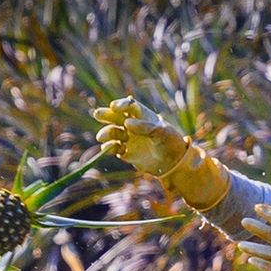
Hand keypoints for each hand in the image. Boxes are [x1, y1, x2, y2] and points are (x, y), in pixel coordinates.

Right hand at [93, 95, 230, 210]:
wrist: (173, 164)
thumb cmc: (170, 143)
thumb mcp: (161, 133)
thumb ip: (144, 127)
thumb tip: (126, 124)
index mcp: (144, 116)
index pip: (130, 106)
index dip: (121, 105)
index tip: (114, 107)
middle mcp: (134, 126)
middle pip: (117, 117)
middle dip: (107, 115)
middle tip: (97, 114)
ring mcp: (130, 139)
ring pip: (113, 132)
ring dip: (107, 133)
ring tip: (102, 137)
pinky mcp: (127, 153)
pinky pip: (115, 148)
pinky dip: (110, 147)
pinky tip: (108, 147)